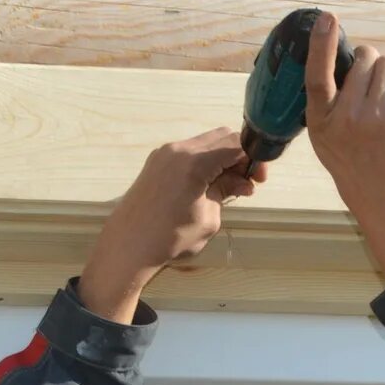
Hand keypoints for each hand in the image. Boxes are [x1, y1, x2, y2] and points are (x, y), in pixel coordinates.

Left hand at [77, 129, 264, 322]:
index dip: (253, 158)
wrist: (126, 247)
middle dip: (239, 156)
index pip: (236, 144)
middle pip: (221, 137)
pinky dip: (204, 164)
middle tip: (247, 182)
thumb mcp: (208, 218)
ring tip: (229, 188)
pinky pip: (188, 154)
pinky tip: (208, 186)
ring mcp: (164, 154)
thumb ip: (226, 192)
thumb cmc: (169, 238)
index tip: (258, 178)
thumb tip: (241, 182)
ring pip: (205, 144)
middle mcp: (179, 149)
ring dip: (222, 160)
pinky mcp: (156, 162)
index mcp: (194, 161)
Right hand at [306, 20, 384, 287]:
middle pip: (365, 61)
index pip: (316, 76)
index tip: (327, 19)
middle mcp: (345, 118)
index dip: (321, 45)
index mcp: (321, 124)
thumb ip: (336, 110)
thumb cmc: (365, 175)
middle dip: (379, 68)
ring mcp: (375, 118)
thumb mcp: (332, 146)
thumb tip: (355, 68)